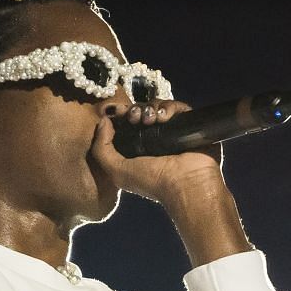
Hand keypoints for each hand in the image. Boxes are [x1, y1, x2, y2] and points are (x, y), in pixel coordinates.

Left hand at [89, 99, 225, 206]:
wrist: (187, 183)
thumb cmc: (152, 182)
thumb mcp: (117, 171)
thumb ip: (101, 149)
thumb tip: (103, 121)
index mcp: (137, 148)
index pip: (126, 123)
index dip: (121, 115)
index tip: (121, 115)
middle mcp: (154, 139)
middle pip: (141, 111)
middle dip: (135, 109)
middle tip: (136, 117)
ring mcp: (172, 131)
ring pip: (158, 107)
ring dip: (151, 108)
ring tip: (152, 119)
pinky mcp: (189, 125)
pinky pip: (177, 107)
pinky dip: (169, 107)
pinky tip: (166, 117)